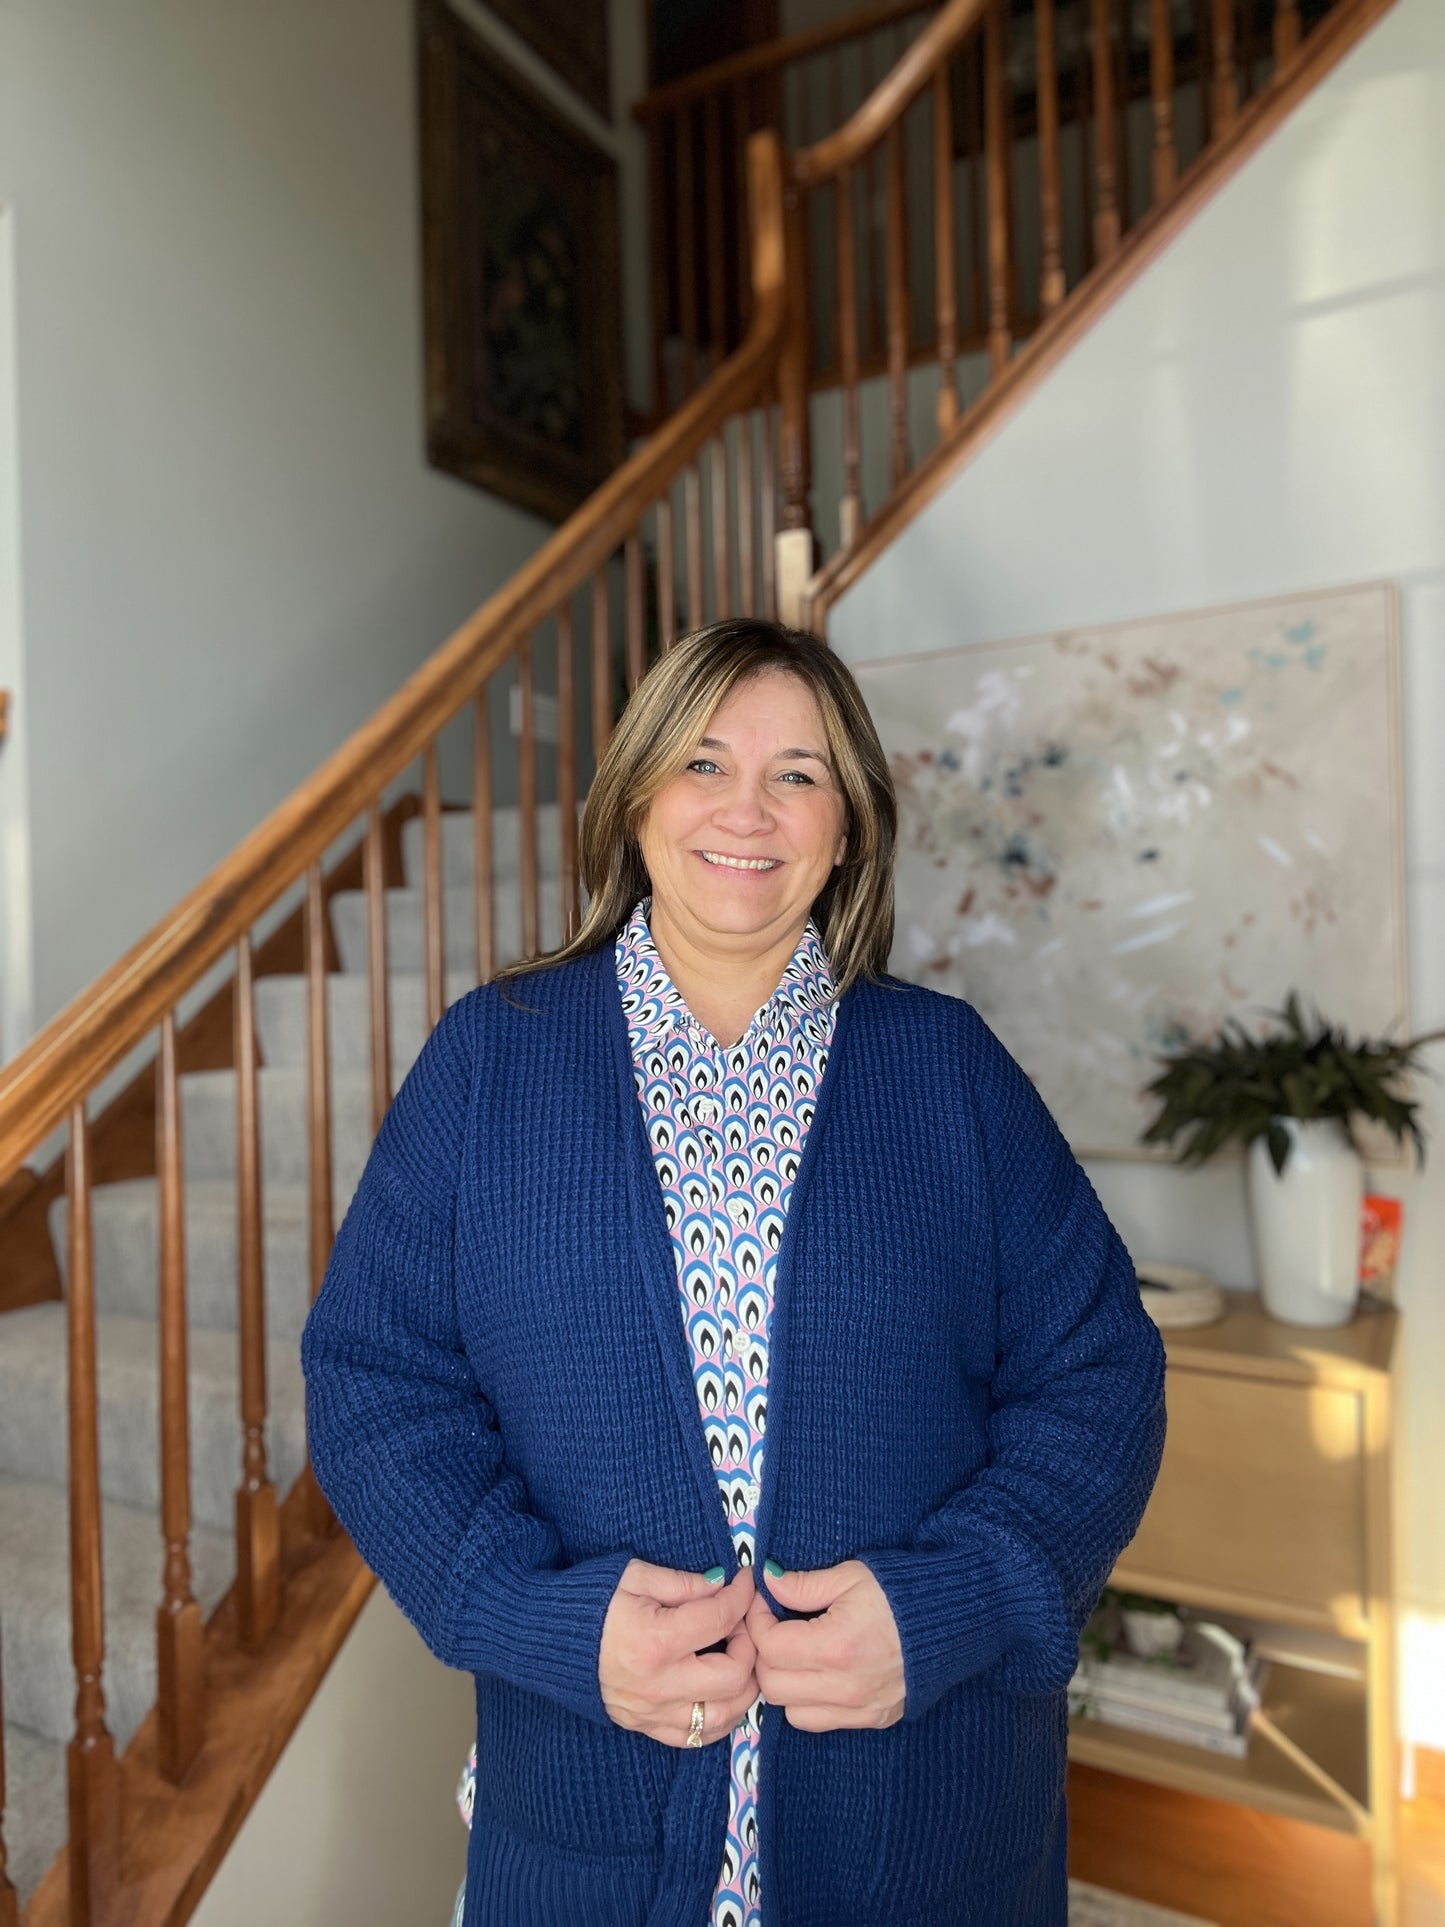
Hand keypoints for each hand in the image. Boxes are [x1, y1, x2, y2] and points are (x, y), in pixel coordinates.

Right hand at [599, 1560, 757, 1747]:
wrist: (545, 1638)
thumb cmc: (590, 1602)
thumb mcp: (635, 1576)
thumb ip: (683, 1583)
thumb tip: (724, 1585)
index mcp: (655, 1642)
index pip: (720, 1619)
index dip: (741, 1596)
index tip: (744, 1582)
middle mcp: (658, 1686)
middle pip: (734, 1676)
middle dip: (749, 1644)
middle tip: (740, 1623)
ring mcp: (651, 1713)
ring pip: (723, 1716)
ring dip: (743, 1687)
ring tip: (736, 1657)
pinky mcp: (644, 1727)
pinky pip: (697, 1737)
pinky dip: (720, 1716)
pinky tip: (719, 1691)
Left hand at [746, 1560, 905, 1731]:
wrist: (951, 1620)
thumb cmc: (900, 1592)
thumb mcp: (851, 1577)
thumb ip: (804, 1584)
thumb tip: (768, 1582)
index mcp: (835, 1647)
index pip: (769, 1646)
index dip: (756, 1620)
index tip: (764, 1601)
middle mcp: (843, 1687)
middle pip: (772, 1684)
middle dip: (763, 1652)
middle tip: (772, 1625)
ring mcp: (858, 1709)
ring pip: (790, 1711)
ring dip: (783, 1682)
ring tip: (792, 1652)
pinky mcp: (872, 1719)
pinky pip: (819, 1722)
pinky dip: (807, 1702)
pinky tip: (816, 1673)